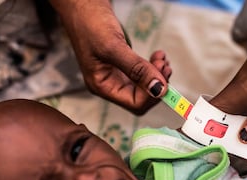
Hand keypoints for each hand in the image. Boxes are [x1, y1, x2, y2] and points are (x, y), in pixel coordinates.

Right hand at [48, 0, 168, 114]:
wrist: (82, 5)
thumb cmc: (90, 23)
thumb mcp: (113, 47)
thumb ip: (137, 69)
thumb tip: (158, 89)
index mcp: (102, 86)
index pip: (134, 104)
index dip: (151, 93)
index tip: (162, 75)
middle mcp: (109, 84)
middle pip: (141, 98)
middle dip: (157, 84)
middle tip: (164, 65)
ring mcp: (116, 75)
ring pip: (144, 86)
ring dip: (158, 75)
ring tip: (161, 58)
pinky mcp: (123, 65)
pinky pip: (143, 74)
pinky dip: (154, 67)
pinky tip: (157, 56)